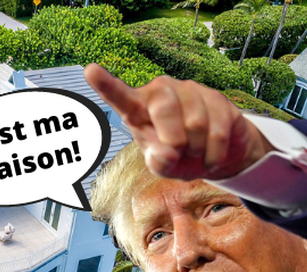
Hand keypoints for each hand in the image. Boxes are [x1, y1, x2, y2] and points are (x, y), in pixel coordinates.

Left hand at [84, 64, 273, 180]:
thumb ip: (158, 161)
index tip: (90, 71)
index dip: (106, 85)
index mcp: (138, 109)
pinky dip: (214, 153)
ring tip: (195, 151)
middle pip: (164, 110)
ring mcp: (189, 90)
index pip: (120, 97)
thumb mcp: (163, 166)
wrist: (213, 155)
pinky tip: (211, 155)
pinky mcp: (215, 96)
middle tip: (179, 153)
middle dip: (175, 141)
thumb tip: (167, 153)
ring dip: (197, 149)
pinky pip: (217, 130)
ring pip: (195, 123)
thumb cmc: (178, 157)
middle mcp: (161, 92)